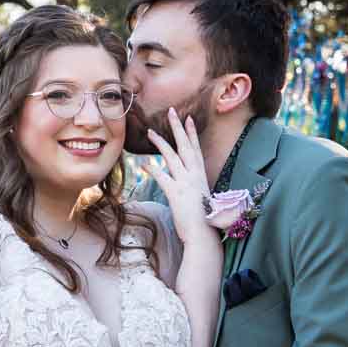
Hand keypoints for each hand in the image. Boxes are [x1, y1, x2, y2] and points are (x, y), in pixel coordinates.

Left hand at [147, 107, 212, 244]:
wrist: (203, 235)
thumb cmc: (203, 222)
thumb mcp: (201, 201)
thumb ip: (194, 191)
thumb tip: (188, 190)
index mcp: (201, 177)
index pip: (196, 150)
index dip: (191, 134)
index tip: (188, 119)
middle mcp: (195, 176)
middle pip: (185, 146)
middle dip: (178, 128)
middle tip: (172, 111)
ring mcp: (185, 183)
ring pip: (172, 157)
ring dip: (161, 142)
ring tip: (150, 131)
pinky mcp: (176, 193)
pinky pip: (162, 177)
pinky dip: (153, 169)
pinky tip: (143, 163)